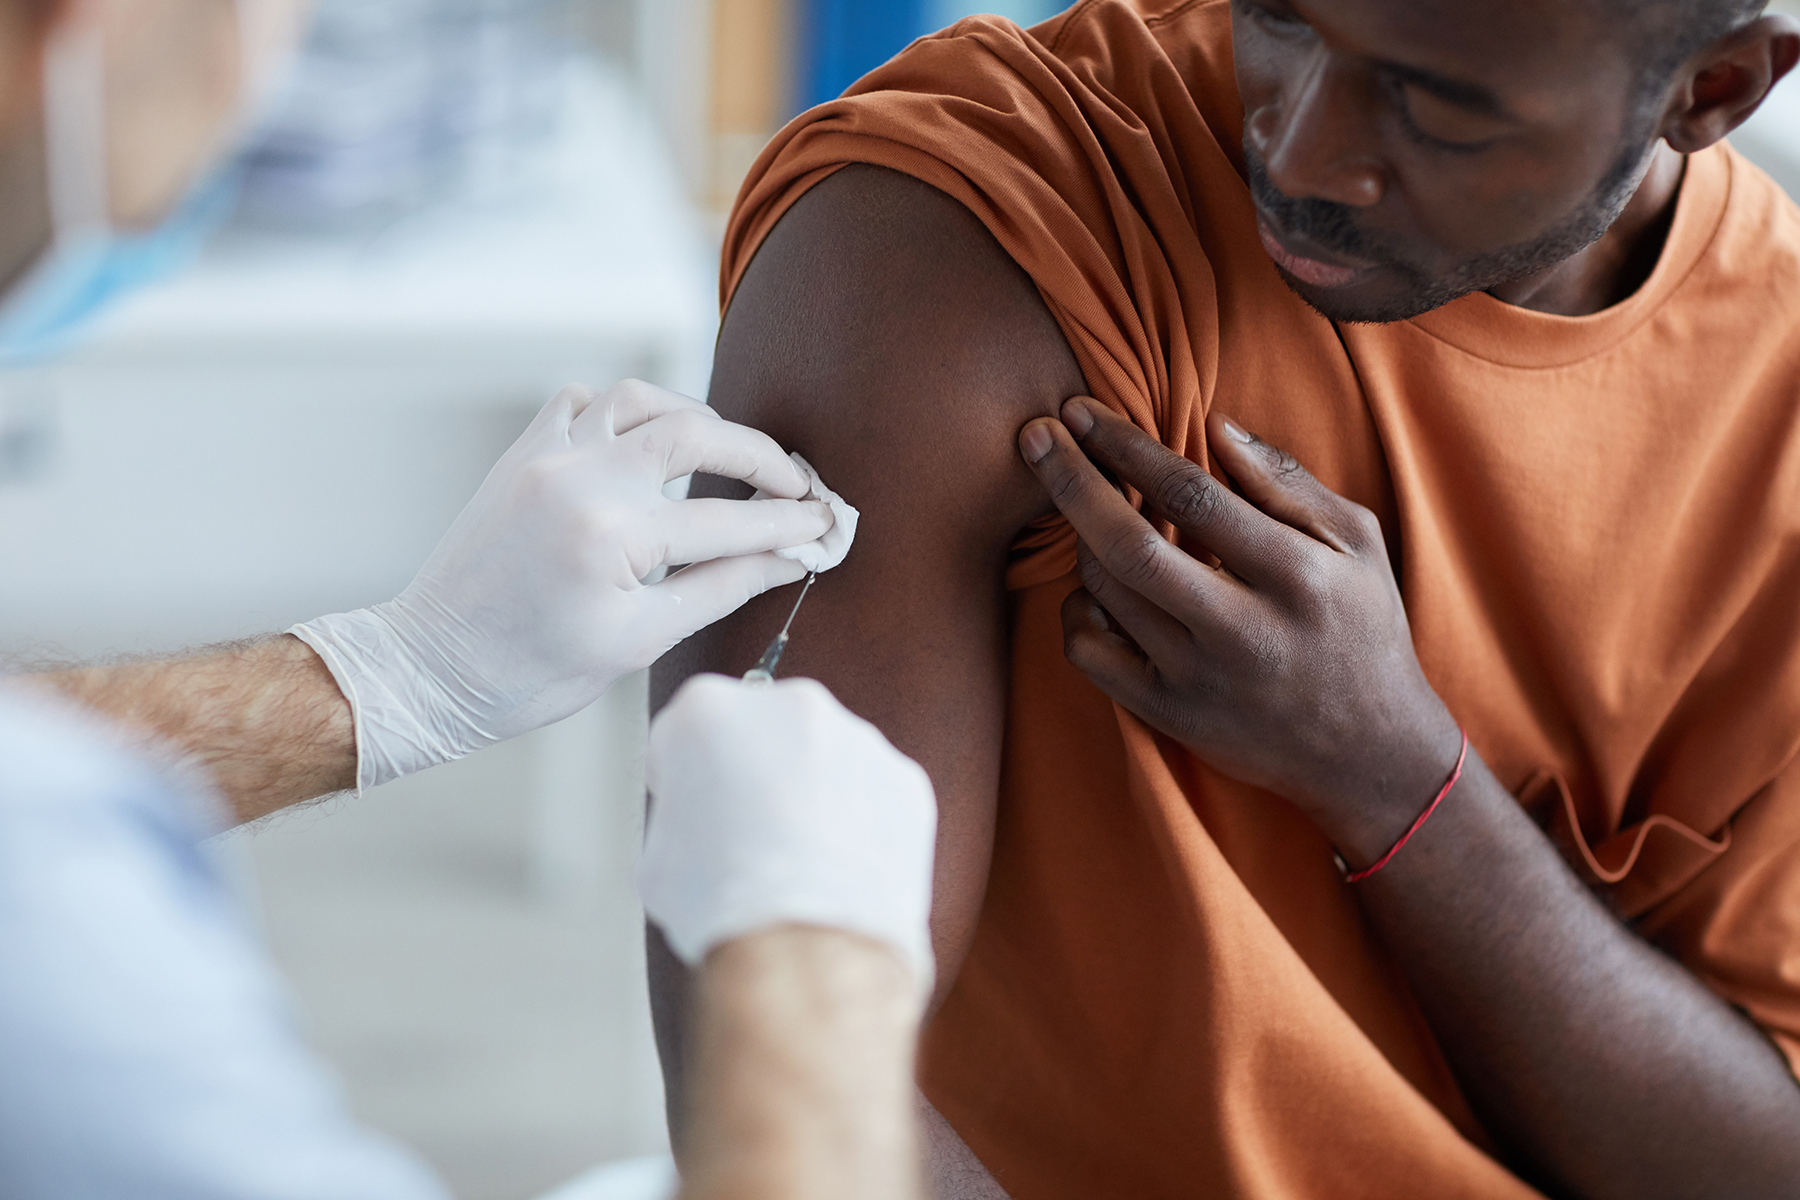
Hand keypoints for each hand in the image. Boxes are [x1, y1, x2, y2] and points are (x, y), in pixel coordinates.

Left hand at [293, 380, 835, 789]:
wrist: (431, 669)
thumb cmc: (531, 674)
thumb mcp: (638, 642)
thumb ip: (719, 587)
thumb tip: (787, 561)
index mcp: (611, 535)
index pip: (730, 519)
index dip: (789, 523)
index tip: (828, 526)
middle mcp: (580, 478)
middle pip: (698, 434)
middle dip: (761, 457)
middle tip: (799, 485)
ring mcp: (545, 458)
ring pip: (640, 399)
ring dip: (695, 418)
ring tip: (729, 454)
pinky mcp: (522, 455)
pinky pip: (581, 401)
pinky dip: (623, 411)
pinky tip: (647, 441)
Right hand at [639, 674, 937, 999]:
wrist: (806, 948)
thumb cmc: (726, 905)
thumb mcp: (657, 856)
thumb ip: (678, 814)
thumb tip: (698, 829)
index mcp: (709, 711)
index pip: (685, 734)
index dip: (683, 780)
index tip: (691, 810)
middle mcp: (788, 707)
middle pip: (761, 733)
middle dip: (754, 776)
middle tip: (746, 838)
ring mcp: (856, 739)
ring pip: (824, 759)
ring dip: (811, 795)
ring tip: (796, 863)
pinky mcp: (905, 779)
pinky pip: (875, 794)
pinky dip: (862, 824)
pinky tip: (838, 870)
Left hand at [1018, 398, 1460, 858]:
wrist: (1369, 751)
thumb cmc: (1361, 626)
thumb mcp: (1355, 540)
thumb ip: (1286, 480)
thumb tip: (1215, 427)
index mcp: (1295, 575)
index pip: (1191, 496)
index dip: (1127, 447)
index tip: (1081, 411)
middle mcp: (1241, 631)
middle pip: (1129, 546)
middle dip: (1071, 481)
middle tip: (1035, 434)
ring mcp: (1198, 679)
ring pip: (1104, 592)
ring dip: (1079, 536)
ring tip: (1086, 503)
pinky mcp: (1168, 715)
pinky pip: (1090, 652)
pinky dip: (1076, 608)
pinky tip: (1097, 583)